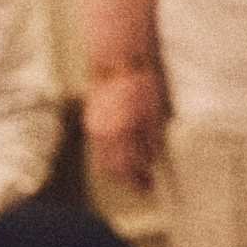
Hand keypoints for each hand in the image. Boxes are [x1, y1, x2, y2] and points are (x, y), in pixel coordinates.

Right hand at [85, 65, 167, 192]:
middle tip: (142, 183)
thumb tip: (150, 159)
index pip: (126, 169)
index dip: (138, 182)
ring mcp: (93, 126)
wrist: (117, 59)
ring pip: (101, 159)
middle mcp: (102, 133)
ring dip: (117, 170)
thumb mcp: (155, 112)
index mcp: (120, 132)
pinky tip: (123, 152)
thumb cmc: (140, 82)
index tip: (149, 187)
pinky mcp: (90, 119)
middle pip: (110, 169)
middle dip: (126, 180)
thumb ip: (152, 139)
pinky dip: (110, 155)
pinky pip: (97, 147)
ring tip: (134, 169)